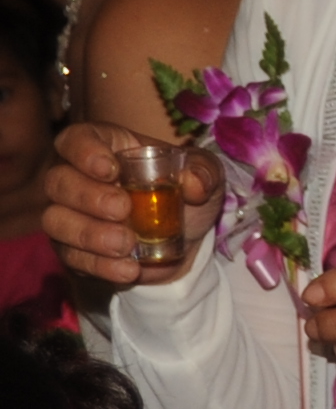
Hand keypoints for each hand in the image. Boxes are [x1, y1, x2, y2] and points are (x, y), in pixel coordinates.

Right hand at [42, 121, 225, 286]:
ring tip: (126, 244)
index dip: (83, 151)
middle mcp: (77, 178)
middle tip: (122, 209)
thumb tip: (194, 184)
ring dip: (89, 234)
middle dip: (87, 196)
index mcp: (106, 147)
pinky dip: (100, 265)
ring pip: (55, 221)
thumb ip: (204, 171)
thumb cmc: (186, 192)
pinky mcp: (73, 250)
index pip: (75, 139)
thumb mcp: (206, 175)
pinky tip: (127, 268)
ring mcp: (69, 216)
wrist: (185, 240)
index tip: (109, 169)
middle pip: (58, 181)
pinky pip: (73, 258)